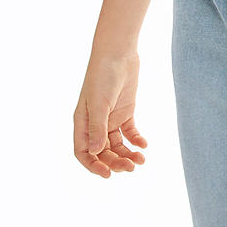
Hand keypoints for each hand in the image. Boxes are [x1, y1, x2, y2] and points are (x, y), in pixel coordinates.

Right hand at [73, 50, 147, 178]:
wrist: (118, 52)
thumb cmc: (102, 75)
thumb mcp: (99, 102)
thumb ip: (98, 127)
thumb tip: (95, 153)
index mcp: (83, 122)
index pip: (83, 152)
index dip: (93, 166)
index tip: (107, 174)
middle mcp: (96, 123)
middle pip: (103, 152)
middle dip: (115, 162)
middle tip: (131, 167)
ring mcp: (111, 118)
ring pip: (117, 145)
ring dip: (127, 154)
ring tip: (141, 159)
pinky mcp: (125, 111)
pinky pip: (129, 132)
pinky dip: (136, 140)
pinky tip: (144, 145)